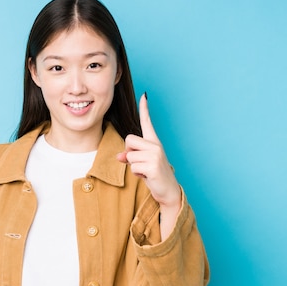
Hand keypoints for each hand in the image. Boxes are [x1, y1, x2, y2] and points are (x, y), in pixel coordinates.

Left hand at [117, 94, 181, 211]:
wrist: (167, 191)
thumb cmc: (154, 175)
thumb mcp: (140, 164)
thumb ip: (129, 157)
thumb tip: (119, 157)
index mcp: (154, 142)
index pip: (147, 122)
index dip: (145, 109)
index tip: (144, 95)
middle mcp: (156, 145)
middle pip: (129, 140)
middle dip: (129, 153)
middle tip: (140, 163)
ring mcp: (155, 155)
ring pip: (129, 155)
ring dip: (133, 166)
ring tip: (145, 171)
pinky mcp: (153, 165)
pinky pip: (133, 167)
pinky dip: (137, 174)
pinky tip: (147, 176)